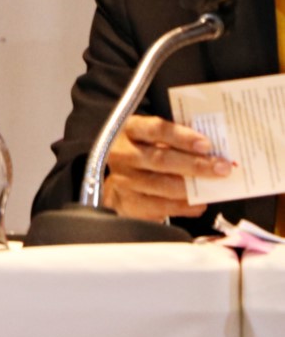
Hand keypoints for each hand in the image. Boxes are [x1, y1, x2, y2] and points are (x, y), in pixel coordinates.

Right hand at [101, 115, 231, 220]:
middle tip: (222, 168)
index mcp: (128, 130)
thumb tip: (210, 150)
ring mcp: (122, 180)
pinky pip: (160, 207)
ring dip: (192, 187)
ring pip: (161, 185)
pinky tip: (199, 203)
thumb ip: (173, 140)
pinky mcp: (127, 203)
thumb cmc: (142, 152)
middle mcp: (121, 154)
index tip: (206, 145)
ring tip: (215, 186)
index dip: (181, 137)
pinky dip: (184, 206)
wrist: (114, 179)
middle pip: (160, 160)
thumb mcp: (150, 137)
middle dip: (195, 165)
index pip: (154, 130)